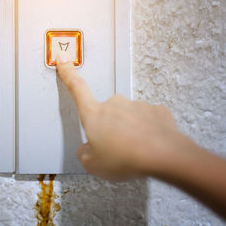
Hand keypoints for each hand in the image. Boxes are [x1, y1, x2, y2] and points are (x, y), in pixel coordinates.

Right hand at [56, 52, 181, 180]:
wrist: (162, 155)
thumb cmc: (126, 158)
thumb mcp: (93, 165)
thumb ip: (85, 153)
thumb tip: (88, 150)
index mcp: (94, 114)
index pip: (77, 88)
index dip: (68, 73)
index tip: (63, 60)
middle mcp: (115, 104)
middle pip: (106, 114)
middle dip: (109, 129)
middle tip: (115, 150)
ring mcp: (136, 105)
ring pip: (127, 118)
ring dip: (128, 132)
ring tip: (134, 152)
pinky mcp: (155, 111)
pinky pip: (146, 121)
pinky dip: (146, 132)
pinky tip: (148, 146)